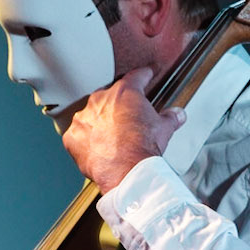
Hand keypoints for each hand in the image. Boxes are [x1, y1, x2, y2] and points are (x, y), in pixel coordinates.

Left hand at [61, 69, 184, 190]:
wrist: (127, 173)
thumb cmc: (142, 149)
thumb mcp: (164, 129)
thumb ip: (170, 117)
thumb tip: (177, 115)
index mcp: (124, 93)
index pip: (136, 76)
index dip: (144, 75)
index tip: (146, 75)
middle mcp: (100, 101)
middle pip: (110, 96)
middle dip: (118, 105)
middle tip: (128, 119)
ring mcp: (84, 119)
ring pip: (91, 115)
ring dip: (99, 122)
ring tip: (111, 138)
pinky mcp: (72, 138)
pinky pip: (77, 135)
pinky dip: (85, 140)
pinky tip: (96, 148)